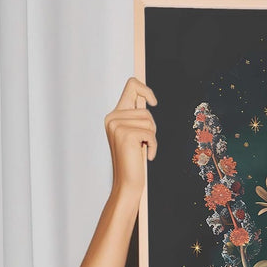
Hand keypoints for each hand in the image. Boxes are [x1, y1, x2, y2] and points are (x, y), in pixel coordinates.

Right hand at [105, 77, 157, 199]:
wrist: (127, 182)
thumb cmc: (134, 159)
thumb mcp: (136, 133)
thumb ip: (137, 116)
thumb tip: (147, 97)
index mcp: (114, 115)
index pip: (131, 85)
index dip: (146, 89)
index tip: (154, 103)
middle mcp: (112, 117)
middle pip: (146, 109)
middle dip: (152, 127)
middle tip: (143, 142)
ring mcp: (117, 125)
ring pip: (149, 121)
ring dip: (152, 137)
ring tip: (142, 149)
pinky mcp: (125, 134)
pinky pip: (151, 134)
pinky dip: (154, 146)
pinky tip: (146, 156)